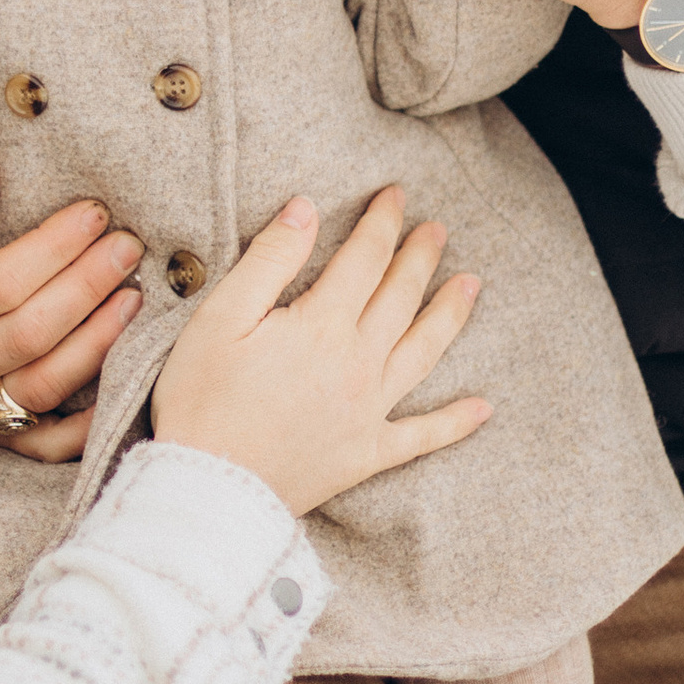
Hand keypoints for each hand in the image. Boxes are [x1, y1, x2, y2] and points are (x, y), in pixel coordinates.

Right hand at [0, 161, 142, 463]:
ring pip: (43, 386)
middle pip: (28, 334)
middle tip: (126, 248)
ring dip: (98, 342)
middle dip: (87, 288)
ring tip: (132, 296)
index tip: (93, 214)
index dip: (52, 249)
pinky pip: (44, 444)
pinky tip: (123, 381)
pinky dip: (89, 424)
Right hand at [151, 188, 487, 518]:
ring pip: (423, 353)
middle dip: (420, 257)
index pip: (364, 259)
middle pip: (400, 298)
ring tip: (472, 284)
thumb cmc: (201, 401)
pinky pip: (422, 436)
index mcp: (321, 326)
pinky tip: (482, 409)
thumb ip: (269, 260)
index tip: (395, 195)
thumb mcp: (220, 318)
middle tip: (437, 230)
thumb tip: (306, 209)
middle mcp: (358, 364)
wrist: (210, 489)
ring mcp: (368, 411)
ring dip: (450, 315)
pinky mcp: (366, 454)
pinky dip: (454, 423)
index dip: (382, 223)